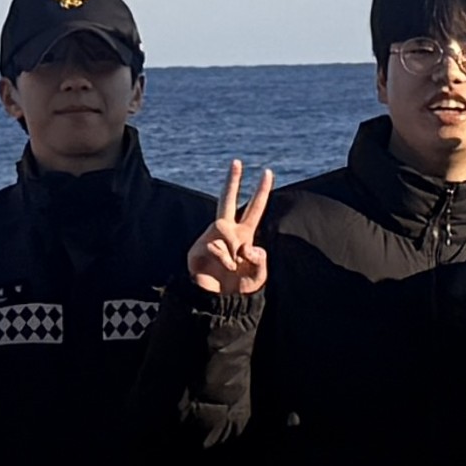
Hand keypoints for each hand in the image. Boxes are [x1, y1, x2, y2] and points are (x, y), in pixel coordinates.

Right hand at [186, 162, 276, 301]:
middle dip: (232, 181)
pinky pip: (215, 244)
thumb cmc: (238, 289)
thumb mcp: (258, 276)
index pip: (254, 209)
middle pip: (227, 200)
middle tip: (236, 161)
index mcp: (244, 235)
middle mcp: (227, 232)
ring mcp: (211, 238)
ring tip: (232, 266)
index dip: (261, 192)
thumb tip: (250, 246)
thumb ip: (260, 261)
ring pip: (223, 226)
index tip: (267, 172)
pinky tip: (223, 268)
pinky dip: (224, 258)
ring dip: (232, 247)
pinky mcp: (198, 248)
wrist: (217, 304)